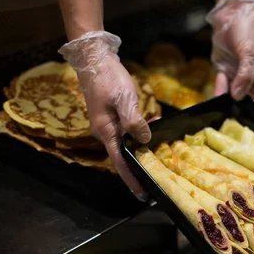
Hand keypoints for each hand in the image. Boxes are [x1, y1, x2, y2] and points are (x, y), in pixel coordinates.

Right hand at [59, 31, 150, 199]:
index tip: (142, 194)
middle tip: (158, 175)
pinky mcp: (111, 116)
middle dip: (140, 166)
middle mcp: (105, 132)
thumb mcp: (125, 99)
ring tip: (160, 147)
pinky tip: (153, 123)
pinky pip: (127, 130)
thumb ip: (134, 121)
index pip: (121, 162)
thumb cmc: (108, 78)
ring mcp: (107, 125)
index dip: (132, 179)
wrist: (94, 59)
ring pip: (128, 142)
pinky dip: (140, 131)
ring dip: (143, 146)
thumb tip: (145, 139)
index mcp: (106, 132)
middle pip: (124, 156)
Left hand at [206, 0, 253, 110]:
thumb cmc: (250, 34)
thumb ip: (245, 77)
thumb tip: (237, 97)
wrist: (233, 16)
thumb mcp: (251, 56)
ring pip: (232, 94)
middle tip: (235, 127)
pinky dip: (218, 93)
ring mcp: (236, 76)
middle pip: (246, 100)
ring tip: (223, 119)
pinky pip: (220, 85)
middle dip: (241, 111)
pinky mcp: (223, 71)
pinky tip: (215, 103)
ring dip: (228, 104)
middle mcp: (250, 79)